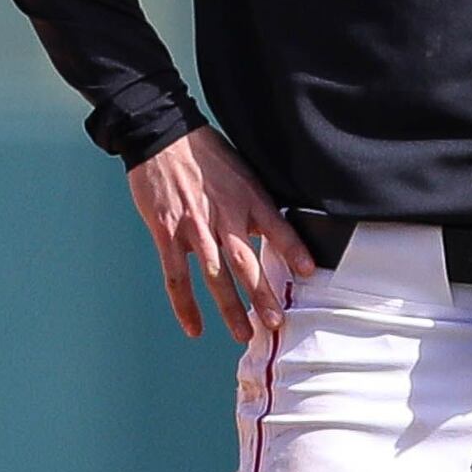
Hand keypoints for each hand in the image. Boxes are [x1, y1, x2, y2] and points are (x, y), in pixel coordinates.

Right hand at [126, 127, 308, 340]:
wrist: (162, 136)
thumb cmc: (205, 154)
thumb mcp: (242, 172)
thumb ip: (256, 205)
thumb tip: (274, 233)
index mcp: (246, 197)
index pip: (276, 227)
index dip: (293, 249)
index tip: (308, 272)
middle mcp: (223, 215)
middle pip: (246, 261)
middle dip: (262, 294)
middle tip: (275, 322)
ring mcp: (193, 227)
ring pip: (214, 275)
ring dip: (229, 307)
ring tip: (243, 334)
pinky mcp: (167, 234)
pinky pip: (176, 277)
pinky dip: (185, 306)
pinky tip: (194, 327)